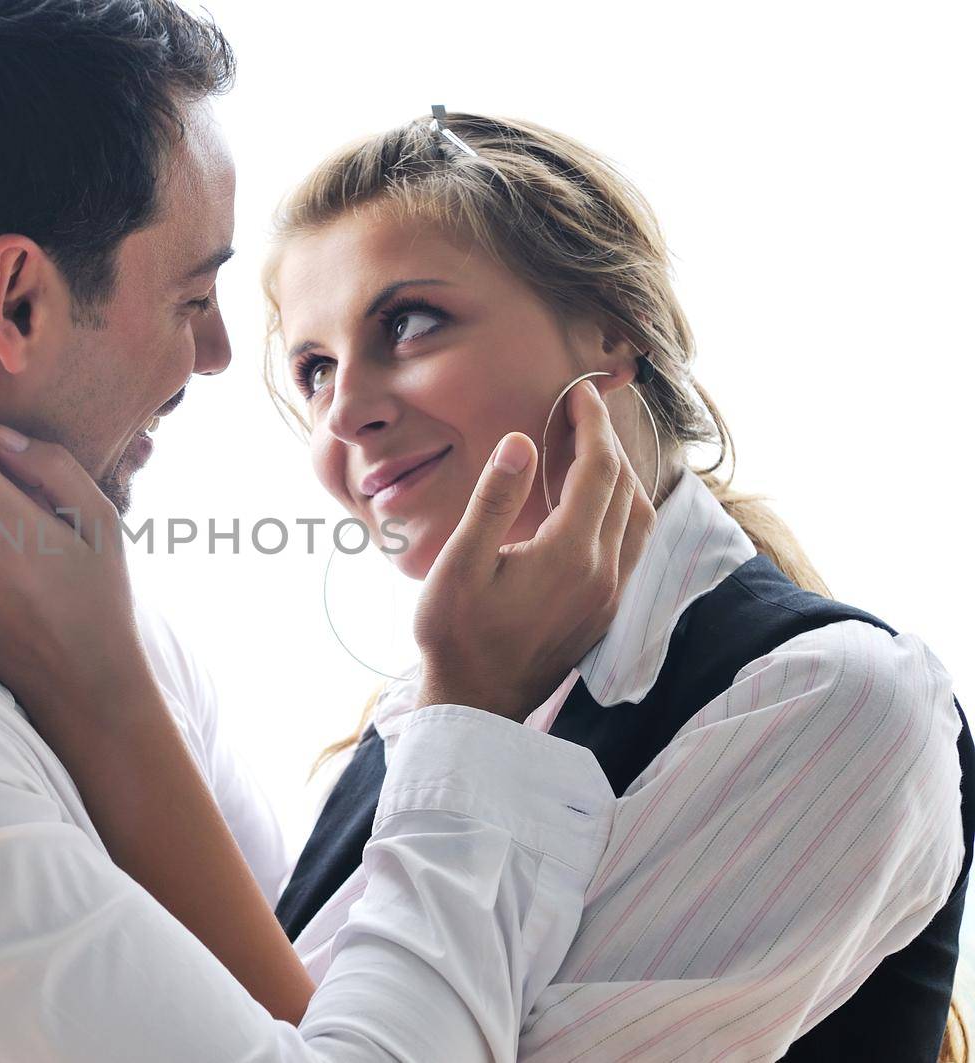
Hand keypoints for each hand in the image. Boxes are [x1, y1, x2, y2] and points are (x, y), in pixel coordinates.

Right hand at [414, 379, 654, 720]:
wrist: (477, 704)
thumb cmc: (457, 634)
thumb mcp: (461, 563)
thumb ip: (495, 500)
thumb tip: (521, 442)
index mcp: (570, 554)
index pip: (598, 470)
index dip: (592, 425)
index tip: (579, 392)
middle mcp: (603, 573)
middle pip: (625, 489)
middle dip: (608, 443)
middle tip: (582, 412)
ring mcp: (609, 597)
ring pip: (638, 519)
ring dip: (621, 477)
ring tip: (590, 451)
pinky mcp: (605, 614)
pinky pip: (632, 547)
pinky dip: (622, 511)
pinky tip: (593, 506)